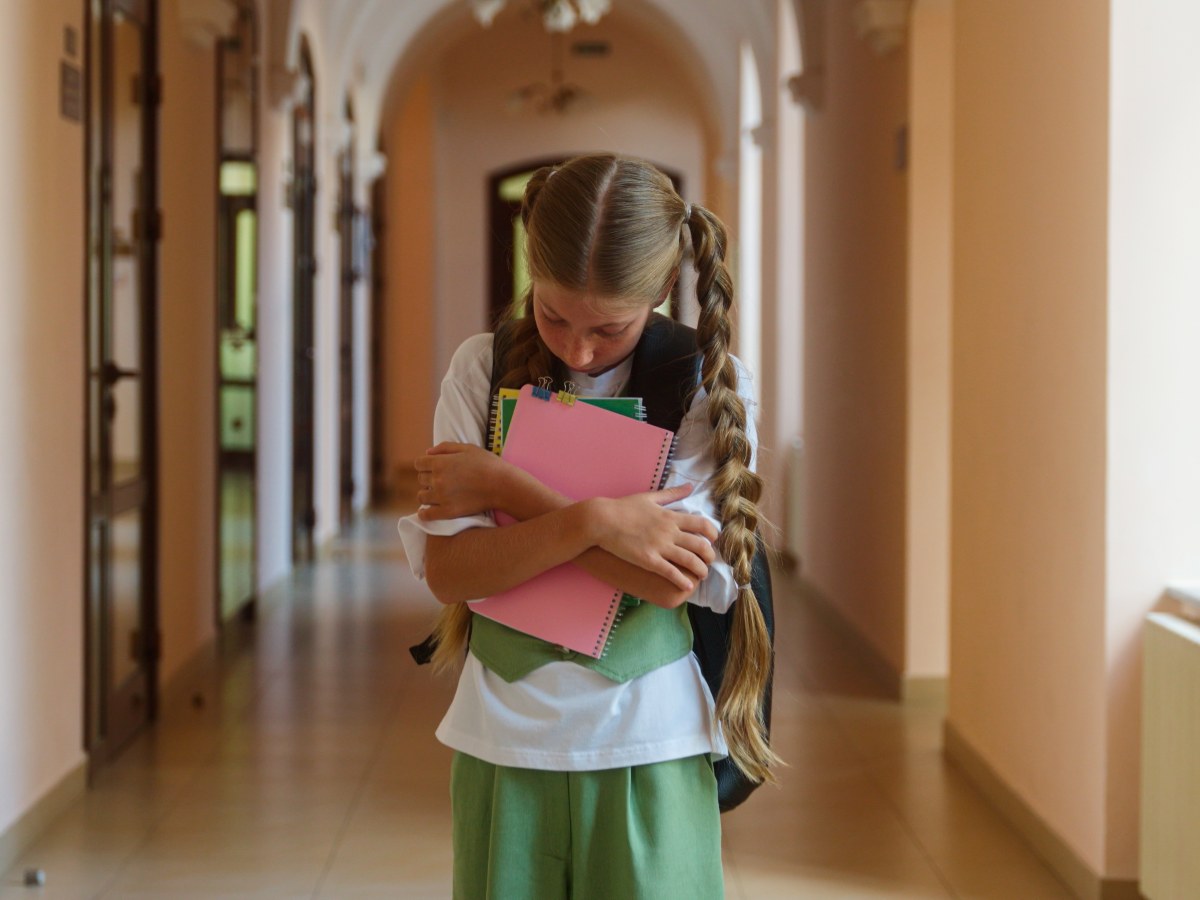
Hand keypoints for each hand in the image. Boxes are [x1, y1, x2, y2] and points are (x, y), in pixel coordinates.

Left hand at [415, 442, 509, 520]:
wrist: (502, 485)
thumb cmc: (487, 464)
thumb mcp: (467, 448)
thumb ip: (445, 447)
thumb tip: (427, 452)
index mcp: (440, 462)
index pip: (419, 463)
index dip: (425, 464)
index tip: (433, 467)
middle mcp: (437, 479)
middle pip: (421, 479)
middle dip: (428, 478)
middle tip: (442, 480)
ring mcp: (441, 497)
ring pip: (421, 496)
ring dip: (427, 494)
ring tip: (438, 494)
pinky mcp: (448, 512)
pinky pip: (426, 515)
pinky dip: (424, 513)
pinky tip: (427, 511)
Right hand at [587, 484, 718, 592]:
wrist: (602, 520)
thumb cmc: (624, 507)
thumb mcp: (650, 497)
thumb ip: (672, 493)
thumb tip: (690, 487)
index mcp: (670, 516)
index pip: (701, 524)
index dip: (712, 533)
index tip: (714, 540)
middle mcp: (669, 531)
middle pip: (700, 545)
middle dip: (709, 555)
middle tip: (710, 561)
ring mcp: (659, 546)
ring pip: (689, 560)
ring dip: (701, 570)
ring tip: (703, 575)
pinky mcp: (649, 560)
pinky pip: (670, 572)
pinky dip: (682, 580)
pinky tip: (688, 585)